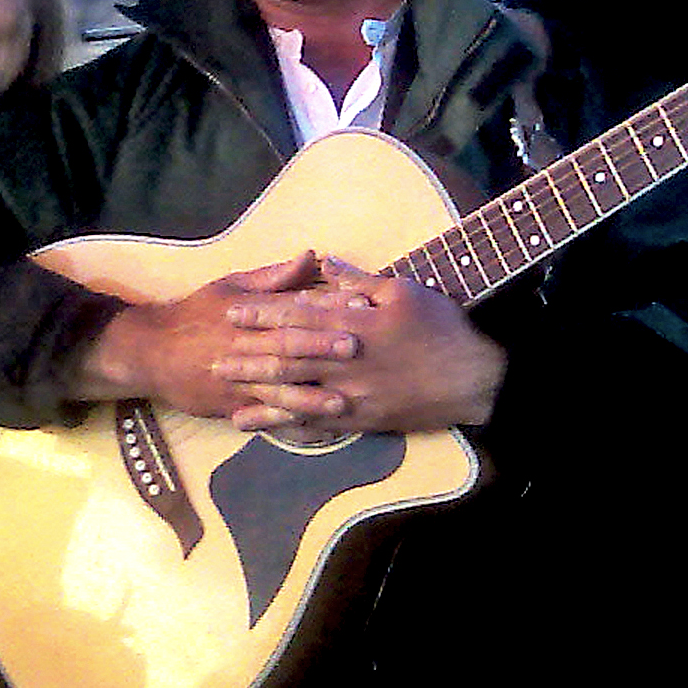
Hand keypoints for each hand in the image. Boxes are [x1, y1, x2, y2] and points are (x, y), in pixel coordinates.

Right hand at [72, 253, 357, 421]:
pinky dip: (286, 424)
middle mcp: (243, 345)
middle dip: (320, 348)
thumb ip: (273, 276)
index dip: (324, 308)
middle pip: (285, 347)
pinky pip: (262, 416)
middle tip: (356, 348)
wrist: (150, 351)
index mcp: (247, 313)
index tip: (358, 305)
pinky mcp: (230, 404)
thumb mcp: (230, 286)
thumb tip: (312, 255)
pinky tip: (312, 431)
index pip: (290, 308)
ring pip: (276, 388)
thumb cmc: (196, 314)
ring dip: (309, 397)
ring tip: (341, 402)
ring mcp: (237, 379)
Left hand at [215, 256, 505, 433]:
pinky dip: (284, 424)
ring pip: (295, 393)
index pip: (298, 315)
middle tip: (213, 356)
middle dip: (248, 355)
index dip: (262, 313)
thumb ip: (358, 279)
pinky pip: (314, 424)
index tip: (232, 311)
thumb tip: (323, 262)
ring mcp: (352, 394)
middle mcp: (346, 361)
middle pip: (287, 357)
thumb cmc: (442, 327)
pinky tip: (260, 425)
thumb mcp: (404, 290)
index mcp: (355, 323)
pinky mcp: (361, 419)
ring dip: (257, 392)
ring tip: (225, 392)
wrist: (475, 378)